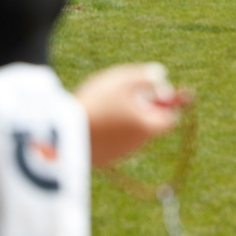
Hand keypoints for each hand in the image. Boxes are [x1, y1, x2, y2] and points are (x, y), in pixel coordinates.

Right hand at [74, 63, 189, 165]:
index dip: (165, 102)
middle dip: (142, 109)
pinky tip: (93, 118)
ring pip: (130, 133)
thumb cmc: (97, 102)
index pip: (170, 117)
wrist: (64, 133)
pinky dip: (109, 131)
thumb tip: (161, 76)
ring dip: (125, 120)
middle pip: (149, 124)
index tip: (156, 90)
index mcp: (148, 126)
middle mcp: (138, 144)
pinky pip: (112, 142)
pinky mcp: (103, 159)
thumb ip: (146, 76)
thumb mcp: (123, 80)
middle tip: (127, 94)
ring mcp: (120, 154)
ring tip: (103, 104)